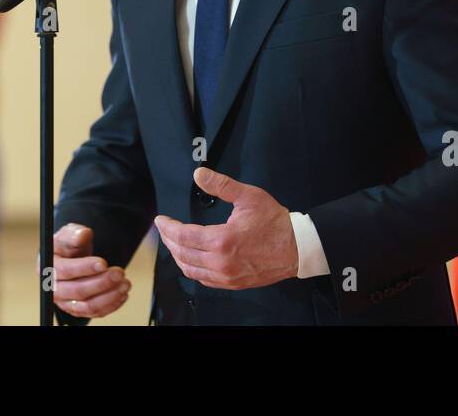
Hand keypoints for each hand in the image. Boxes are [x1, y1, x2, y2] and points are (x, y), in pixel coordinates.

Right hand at [43, 223, 130, 318]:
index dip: (84, 268)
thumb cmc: (69, 245)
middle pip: (77, 292)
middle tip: (119, 272)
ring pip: (88, 306)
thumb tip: (83, 235)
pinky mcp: (79, 310)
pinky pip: (96, 312)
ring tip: (126, 283)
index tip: (103, 263)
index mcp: (48, 268)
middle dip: (101, 282)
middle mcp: (54, 289)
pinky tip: (122, 294)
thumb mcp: (69, 234)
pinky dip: (111, 305)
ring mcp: (66, 303)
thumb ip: (75, 234)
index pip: (65, 271)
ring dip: (109, 296)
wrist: (71, 258)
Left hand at [154, 167, 298, 289]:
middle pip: (182, 254)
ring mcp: (226, 276)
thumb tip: (198, 174)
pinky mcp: (232, 284)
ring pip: (190, 270)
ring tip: (173, 243)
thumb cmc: (274, 221)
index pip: (183, 236)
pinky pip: (203, 280)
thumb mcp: (248, 196)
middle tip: (164, 229)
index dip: (168, 228)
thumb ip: (221, 185)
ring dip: (178, 256)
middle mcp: (221, 262)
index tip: (160, 220)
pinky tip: (190, 259)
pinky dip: (192, 269)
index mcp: (222, 240)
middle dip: (169, 241)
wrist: (296, 247)